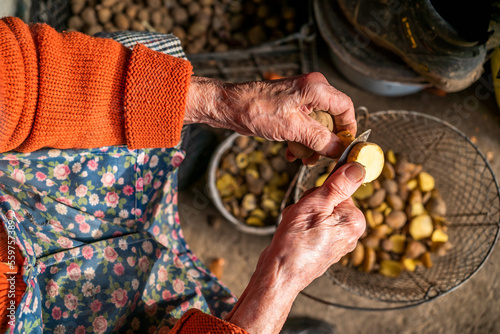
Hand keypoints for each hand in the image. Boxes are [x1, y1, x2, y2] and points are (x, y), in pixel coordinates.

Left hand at [184, 73, 355, 161]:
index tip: (345, 147)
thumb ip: (319, 139)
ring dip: (310, 144)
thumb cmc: (256, 110)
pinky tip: (291, 153)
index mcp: (316, 88)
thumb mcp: (293, 128)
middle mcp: (311, 90)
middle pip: (331, 119)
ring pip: (316, 126)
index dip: (347, 129)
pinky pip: (303, 126)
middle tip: (321, 158)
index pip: (345, 108)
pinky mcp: (290, 109)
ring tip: (302, 159)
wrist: (230, 107)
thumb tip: (338, 150)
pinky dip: (300, 140)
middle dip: (325, 141)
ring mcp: (300, 99)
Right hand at [225, 163, 365, 332]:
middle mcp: (350, 232)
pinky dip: (299, 225)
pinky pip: (311, 225)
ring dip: (301, 213)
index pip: (340, 189)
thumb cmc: (296, 242)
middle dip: (309, 203)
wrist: (280, 274)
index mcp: (354, 220)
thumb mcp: (316, 204)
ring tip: (294, 227)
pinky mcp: (322, 247)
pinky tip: (293, 235)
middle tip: (300, 216)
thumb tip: (358, 167)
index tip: (311, 202)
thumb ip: (338, 185)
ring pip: (316, 212)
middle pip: (328, 200)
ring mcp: (336, 242)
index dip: (320, 191)